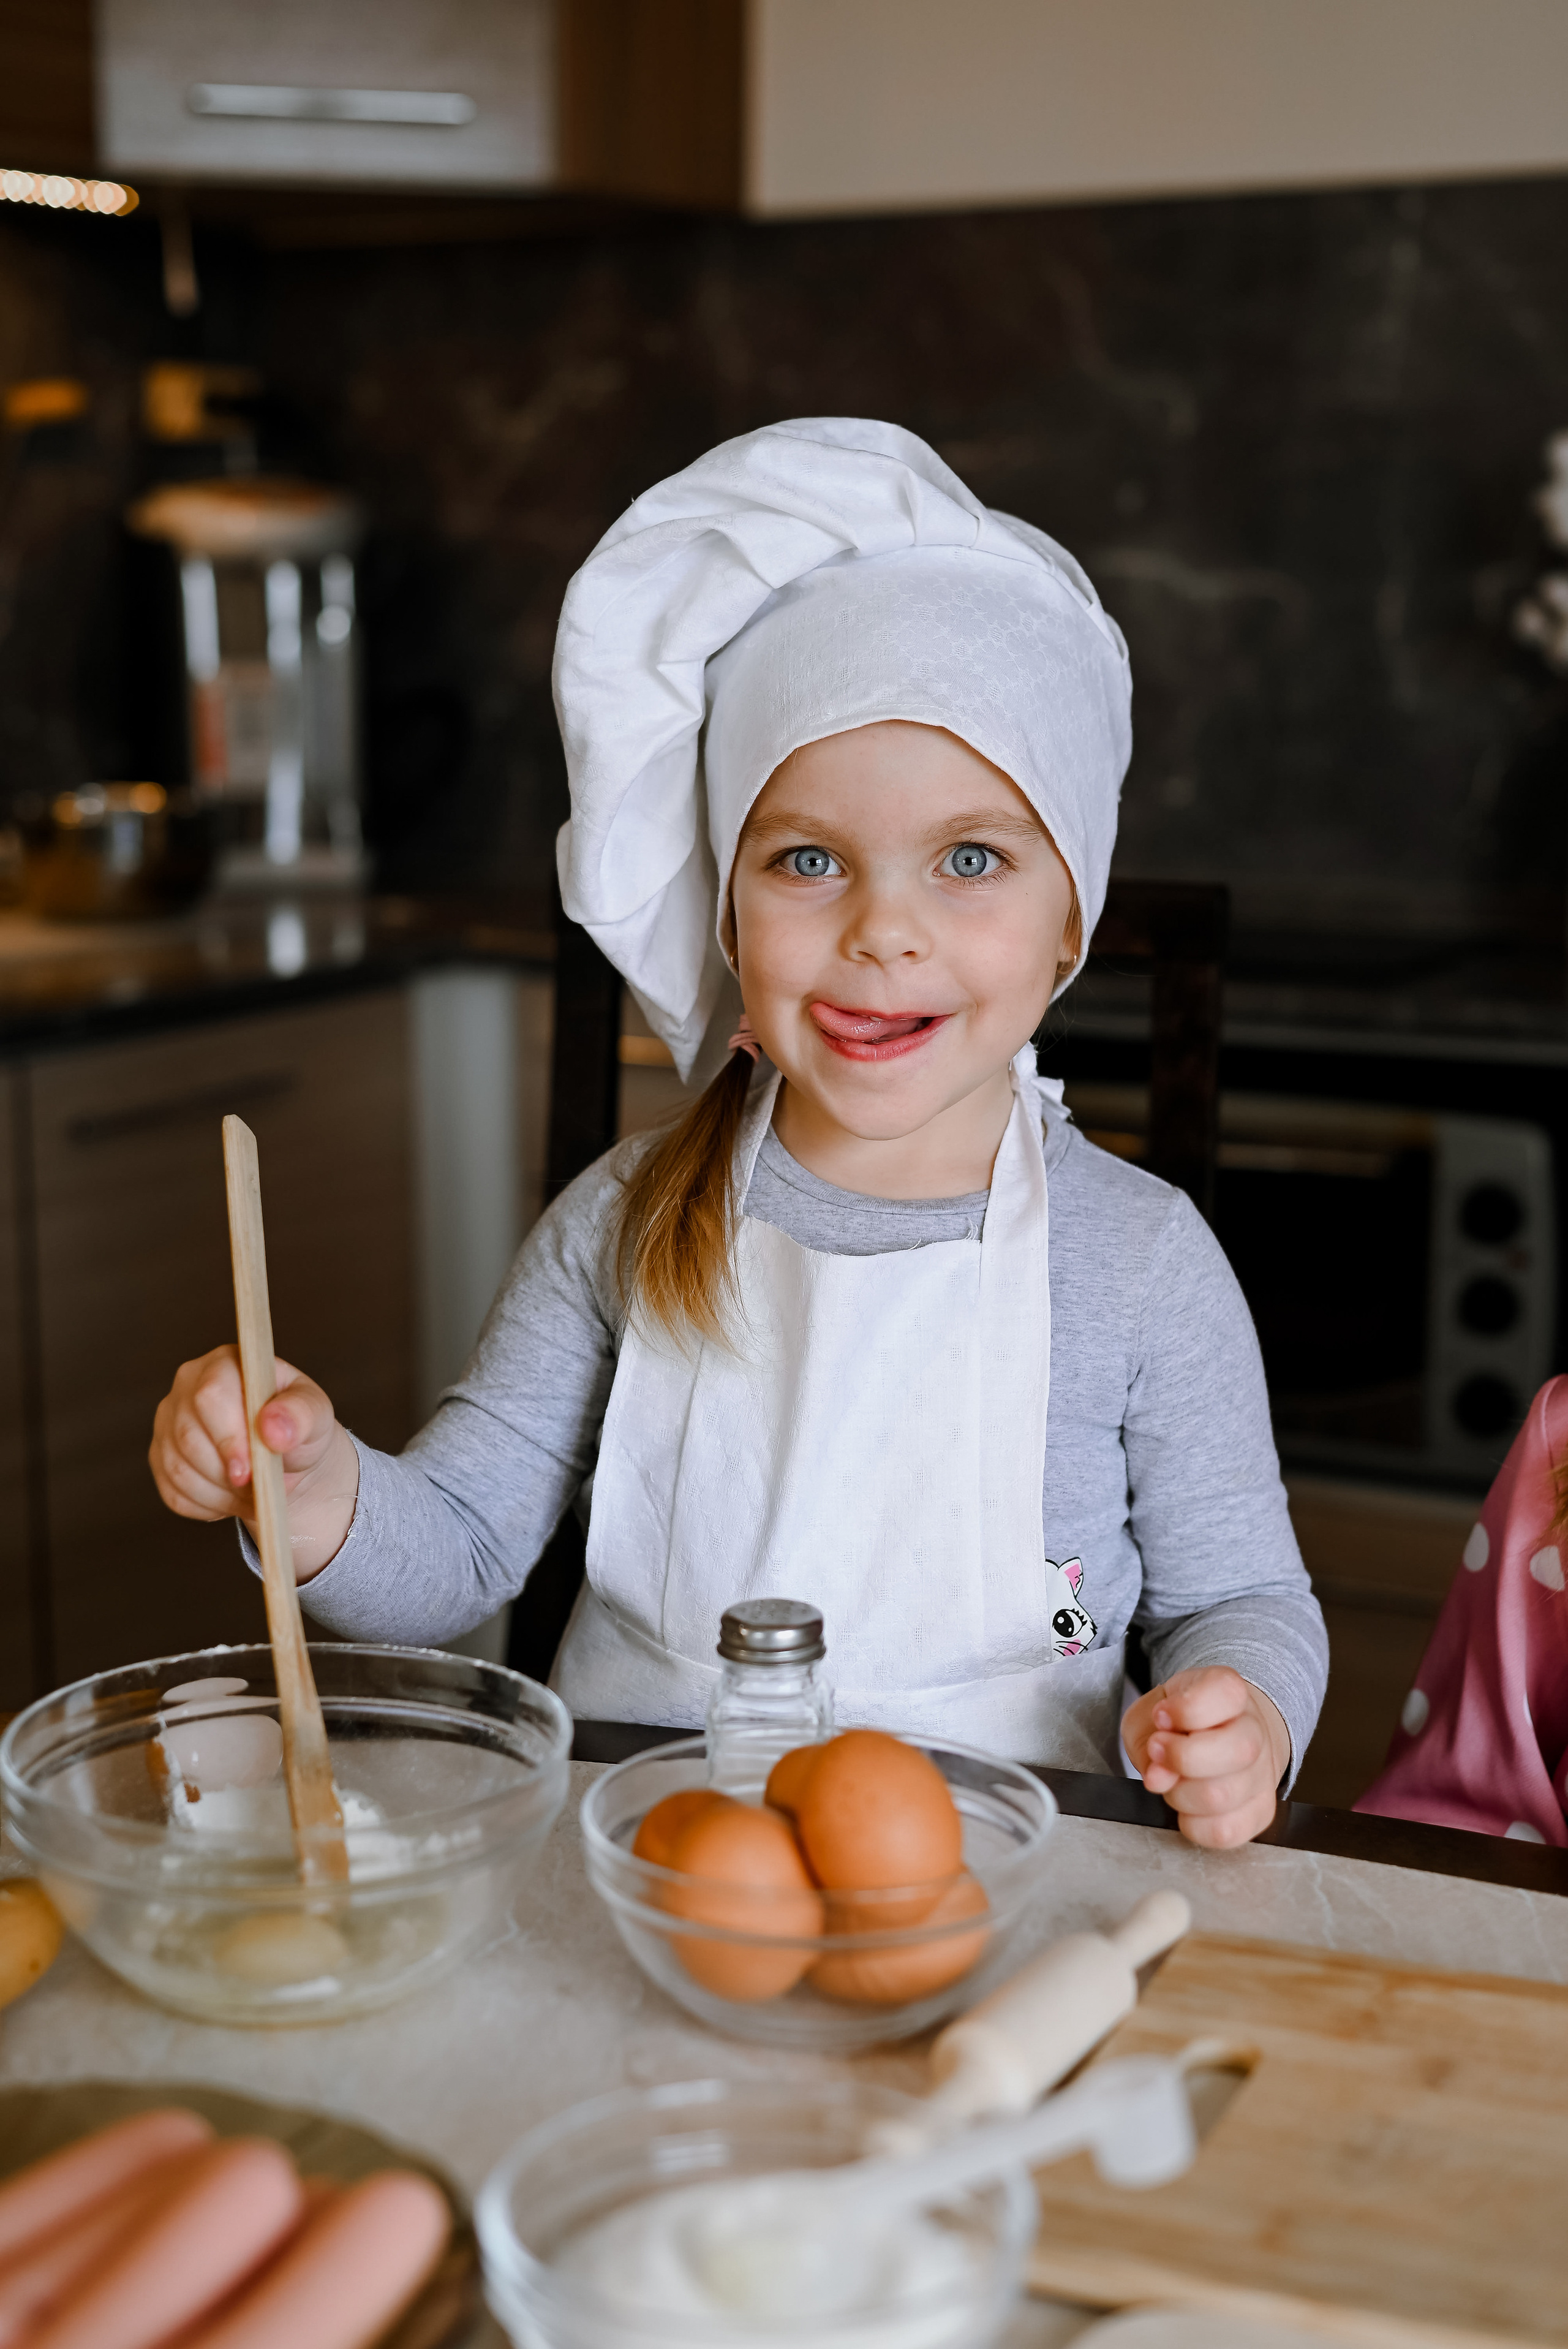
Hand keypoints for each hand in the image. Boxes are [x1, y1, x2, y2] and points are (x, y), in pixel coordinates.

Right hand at [148, 1345, 358, 1582]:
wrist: (288, 1459)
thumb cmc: (300, 1428)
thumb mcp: (315, 1415)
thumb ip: (301, 1415)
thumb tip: (272, 1429)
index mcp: (226, 1363)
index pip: (211, 1394)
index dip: (228, 1437)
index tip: (250, 1470)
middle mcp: (188, 1385)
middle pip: (189, 1435)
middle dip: (227, 1472)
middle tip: (259, 1488)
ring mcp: (169, 1421)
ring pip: (179, 1468)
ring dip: (221, 1493)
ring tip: (254, 1494)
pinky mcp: (161, 1456)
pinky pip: (175, 1493)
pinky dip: (209, 1506)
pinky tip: (234, 1498)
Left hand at [1120, 1666, 1289, 1848]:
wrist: (1220, 1733)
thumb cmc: (1181, 1721)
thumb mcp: (1150, 1711)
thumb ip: (1145, 1735)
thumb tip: (1158, 1776)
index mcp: (1230, 1691)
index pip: (1224, 1694)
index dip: (1184, 1710)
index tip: (1161, 1717)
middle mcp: (1255, 1731)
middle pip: (1237, 1750)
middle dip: (1181, 1758)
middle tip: (1160, 1753)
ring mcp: (1263, 1774)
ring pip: (1224, 1797)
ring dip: (1180, 1795)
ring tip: (1173, 1781)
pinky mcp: (1261, 1812)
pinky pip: (1226, 1832)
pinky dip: (1194, 1825)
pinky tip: (1187, 1806)